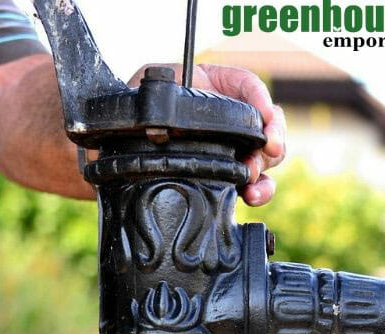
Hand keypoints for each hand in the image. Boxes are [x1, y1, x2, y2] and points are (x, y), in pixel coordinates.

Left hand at [128, 63, 285, 205]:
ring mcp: (230, 150)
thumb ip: (172, 87)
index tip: (265, 116)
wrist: (113, 159)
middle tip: (264, 153)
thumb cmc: (128, 117)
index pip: (248, 86)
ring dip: (266, 168)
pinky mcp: (228, 179)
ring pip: (267, 156)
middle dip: (271, 140)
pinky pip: (257, 183)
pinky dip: (261, 190)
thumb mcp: (145, 88)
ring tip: (252, 179)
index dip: (261, 99)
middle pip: (267, 124)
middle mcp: (227, 119)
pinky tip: (251, 196)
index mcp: (213, 87)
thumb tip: (194, 93)